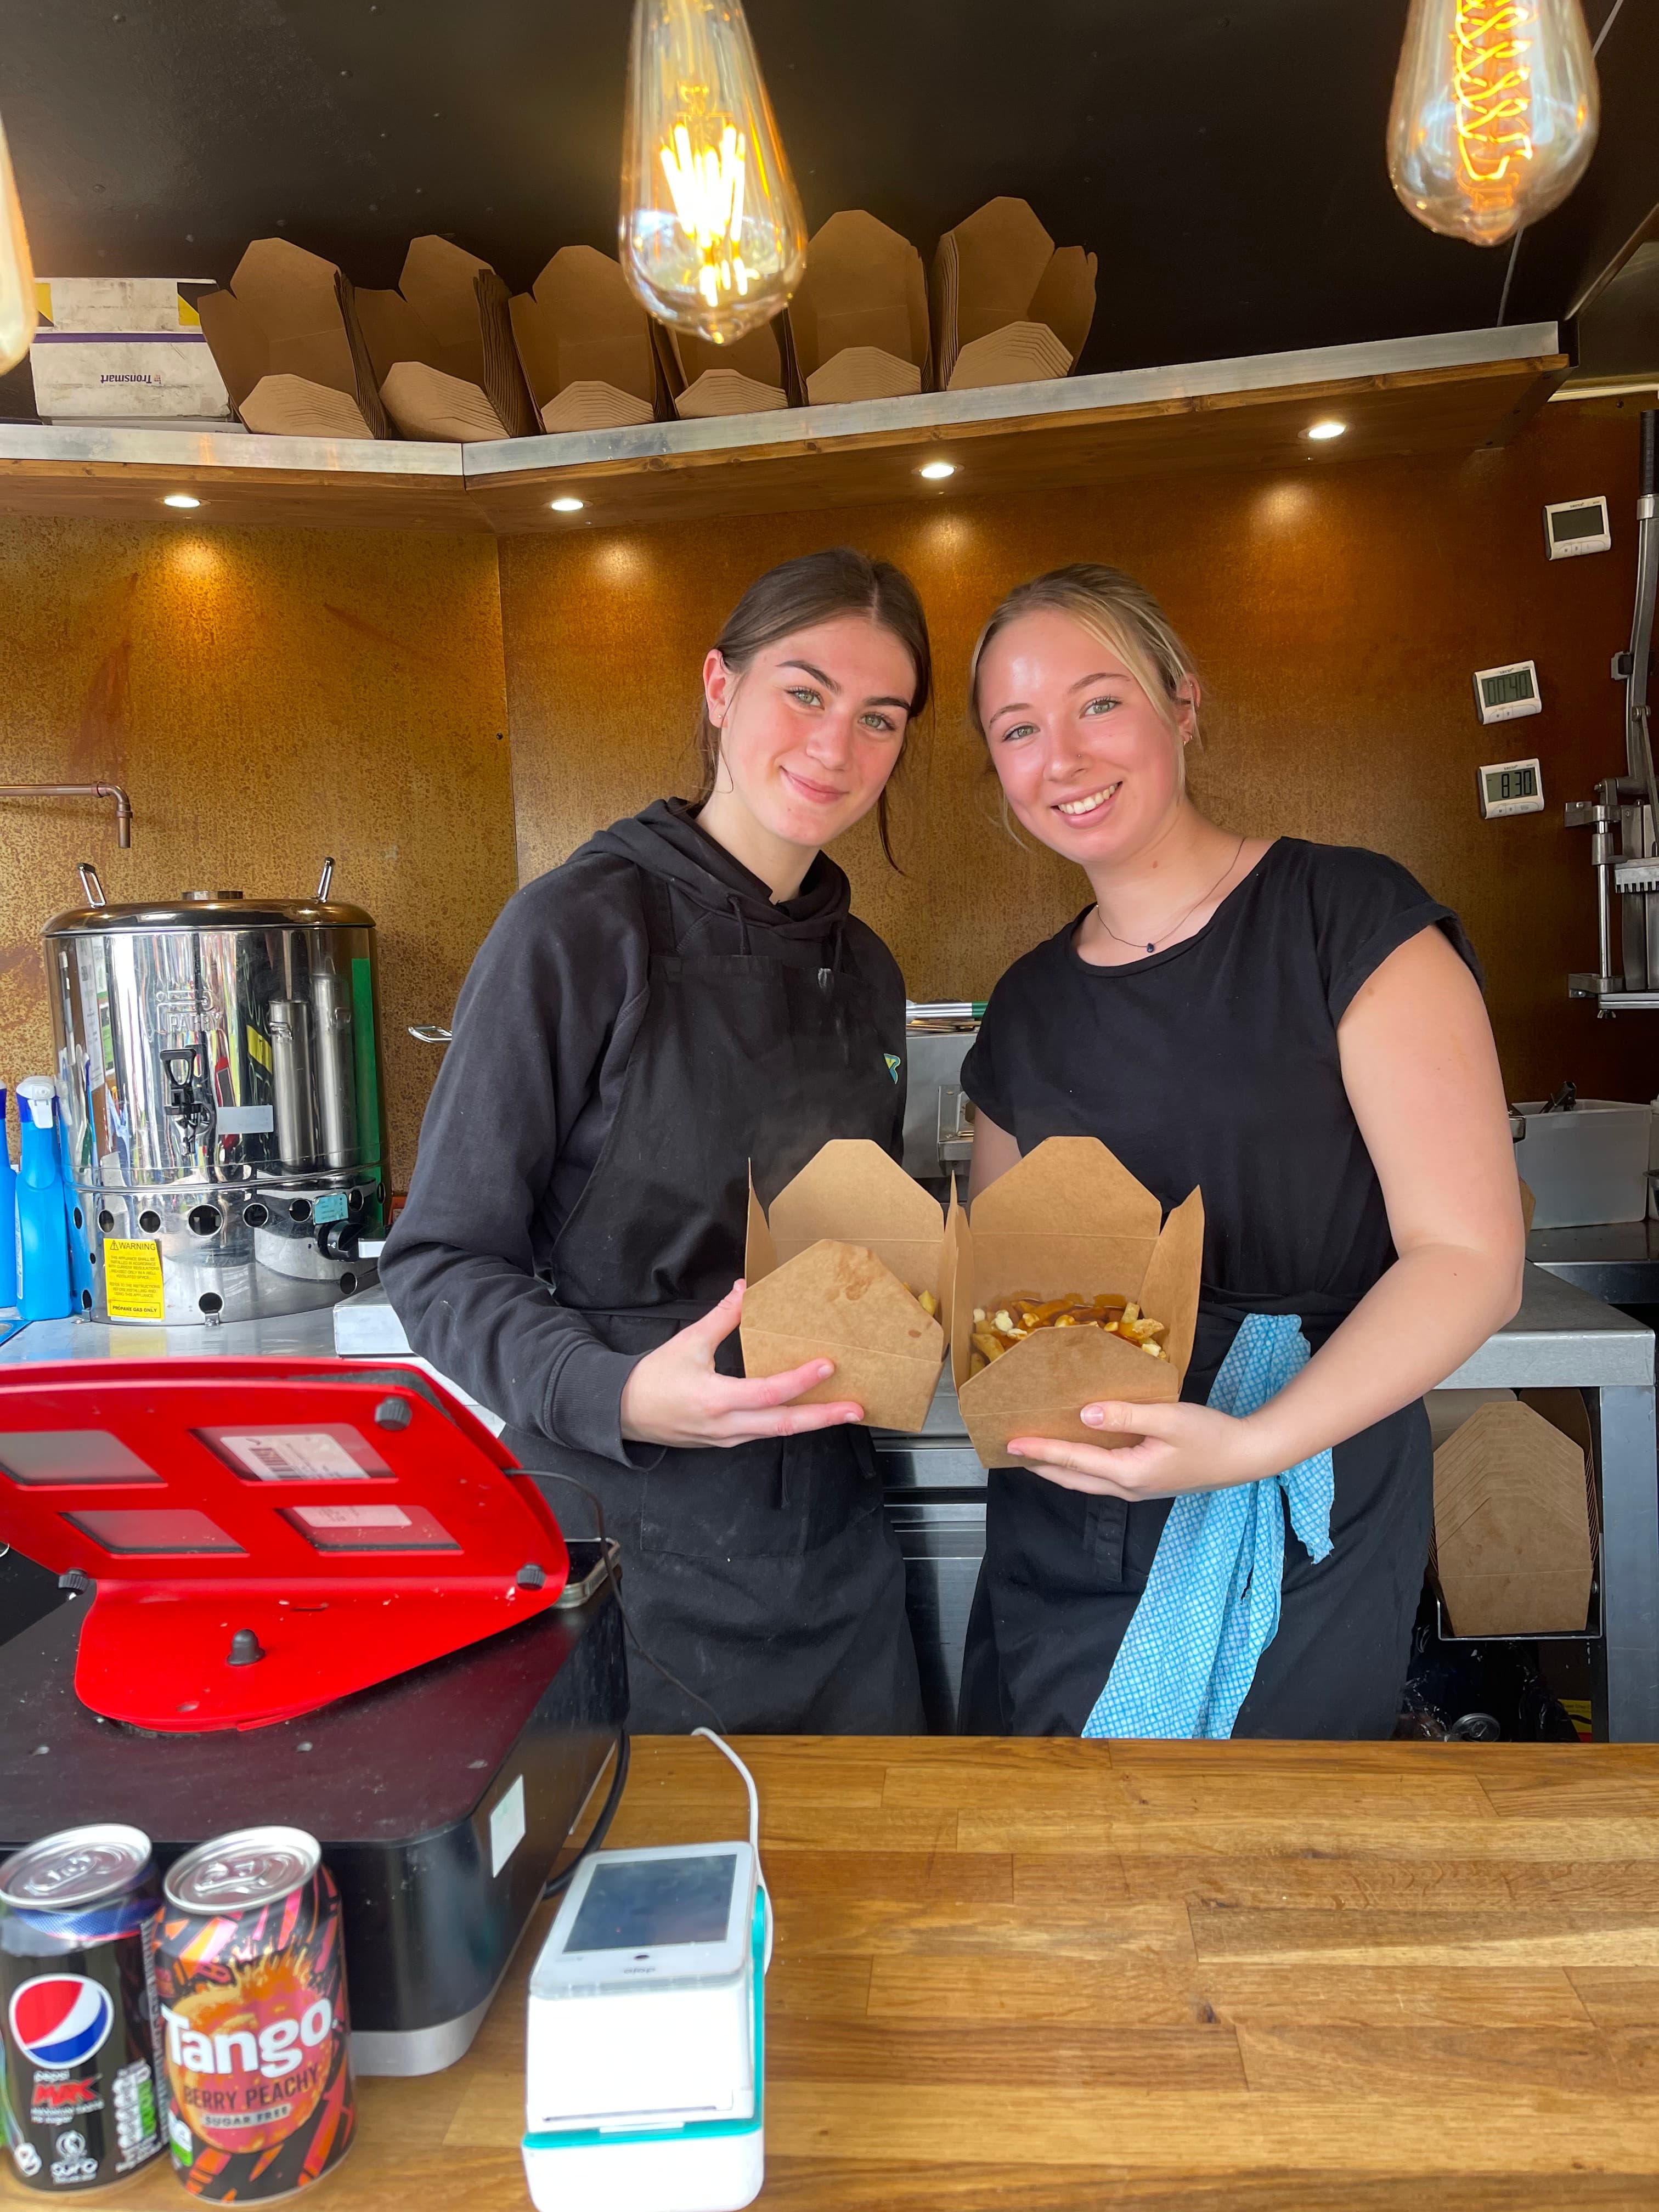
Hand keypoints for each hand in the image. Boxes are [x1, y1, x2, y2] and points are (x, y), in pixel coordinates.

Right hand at [619, 1279, 862, 1448]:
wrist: (623, 1413)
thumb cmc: (653, 1378)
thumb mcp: (688, 1343)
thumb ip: (721, 1318)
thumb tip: (745, 1289)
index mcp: (716, 1399)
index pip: (768, 1393)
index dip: (800, 1380)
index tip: (827, 1366)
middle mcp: (727, 1425)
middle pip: (784, 1425)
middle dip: (823, 1417)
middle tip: (857, 1410)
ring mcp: (729, 1438)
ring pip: (778, 1432)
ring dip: (812, 1422)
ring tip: (843, 1410)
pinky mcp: (728, 1441)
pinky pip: (766, 1433)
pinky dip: (791, 1422)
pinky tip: (808, 1411)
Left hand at [1008, 1398, 1275, 1500]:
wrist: (1245, 1457)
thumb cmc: (1210, 1435)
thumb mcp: (1168, 1418)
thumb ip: (1125, 1415)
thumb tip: (1083, 1415)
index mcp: (1128, 1473)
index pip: (1074, 1461)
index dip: (1041, 1451)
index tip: (1012, 1443)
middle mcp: (1127, 1488)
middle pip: (1073, 1478)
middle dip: (1041, 1465)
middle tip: (1012, 1451)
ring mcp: (1137, 1490)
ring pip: (1086, 1482)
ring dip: (1058, 1469)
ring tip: (1035, 1454)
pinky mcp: (1146, 1483)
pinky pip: (1101, 1478)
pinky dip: (1080, 1468)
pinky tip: (1076, 1454)